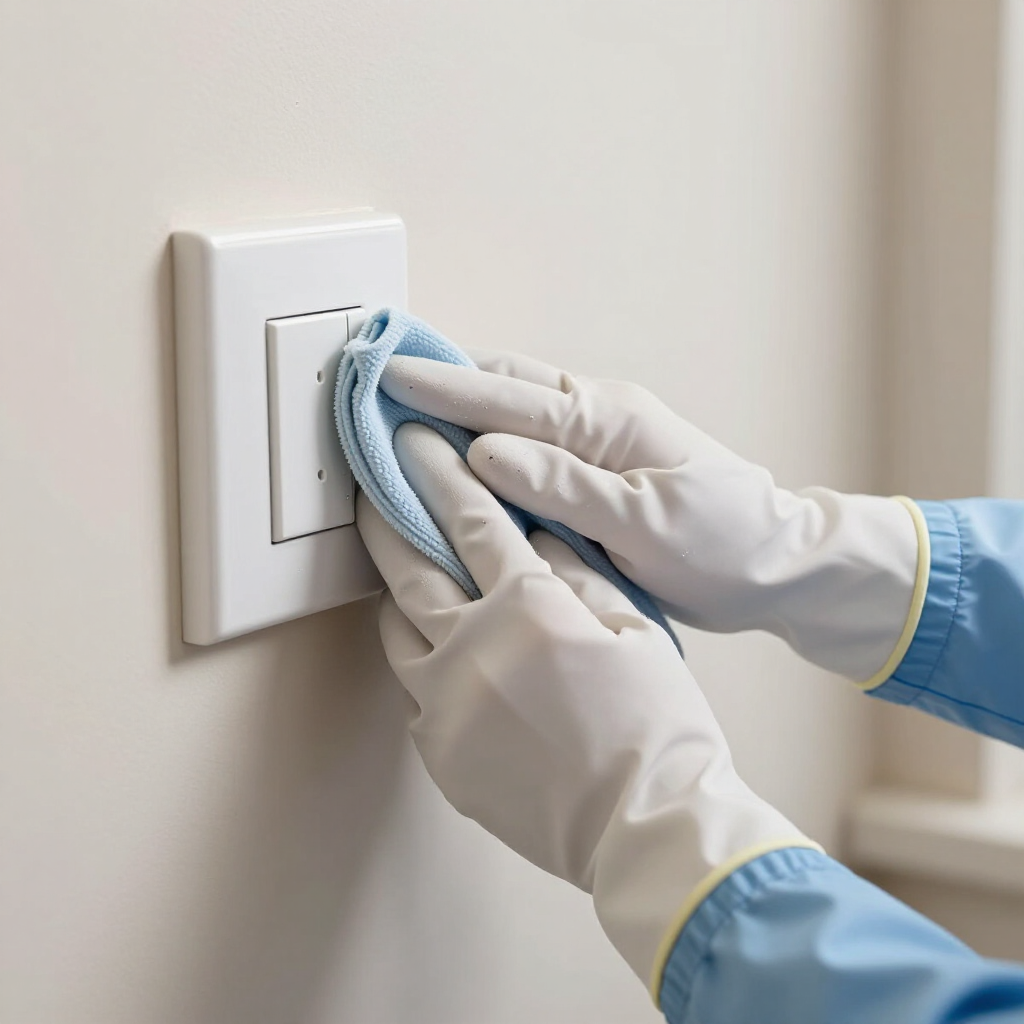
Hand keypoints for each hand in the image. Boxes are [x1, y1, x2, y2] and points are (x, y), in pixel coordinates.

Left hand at [357, 422, 812, 992]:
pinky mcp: (439, 749)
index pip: (469, 517)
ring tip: (394, 562)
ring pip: (396, 625)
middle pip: (410, 563)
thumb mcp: (632, 626)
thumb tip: (534, 531)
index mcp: (526, 605)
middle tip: (372, 485)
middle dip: (388, 514)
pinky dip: (417, 654)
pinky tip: (429, 643)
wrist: (643, 822)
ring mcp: (445, 702)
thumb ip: (575, 570)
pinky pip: (412, 686)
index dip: (439, 471)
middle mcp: (471, 646)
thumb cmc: (654, 724)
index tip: (415, 443)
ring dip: (393, 586)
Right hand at [379, 352, 923, 685]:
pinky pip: (532, 437)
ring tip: (403, 401)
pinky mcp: (598, 463)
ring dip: (462, 400)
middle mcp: (600, 416)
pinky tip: (461, 445)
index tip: (386, 377)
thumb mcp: (646, 524)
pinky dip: (490, 433)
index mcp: (609, 422)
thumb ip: (565, 486)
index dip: (443, 390)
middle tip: (379, 375)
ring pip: (516, 406)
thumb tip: (486, 452)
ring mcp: (600, 436)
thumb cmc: (722, 546)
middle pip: (507, 385)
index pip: (511, 401)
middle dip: (442, 378)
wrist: (776, 563)